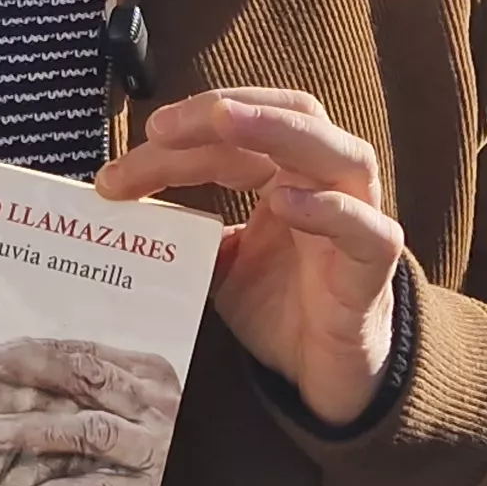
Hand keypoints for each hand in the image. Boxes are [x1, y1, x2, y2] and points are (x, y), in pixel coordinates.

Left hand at [0, 340, 178, 485]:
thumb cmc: (141, 471)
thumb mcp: (117, 422)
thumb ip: (81, 398)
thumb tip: (13, 374)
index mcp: (150, 380)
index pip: (87, 354)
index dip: (35, 352)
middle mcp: (158, 409)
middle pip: (89, 377)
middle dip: (32, 371)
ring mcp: (158, 452)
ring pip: (93, 429)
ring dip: (38, 430)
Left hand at [92, 89, 402, 428]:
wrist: (324, 374)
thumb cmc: (280, 308)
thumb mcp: (217, 263)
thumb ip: (185, 230)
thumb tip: (120, 210)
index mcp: (288, 172)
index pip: (236, 134)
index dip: (177, 142)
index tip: (114, 177)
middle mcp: (327, 182)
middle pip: (290, 116)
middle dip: (223, 111)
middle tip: (161, 128)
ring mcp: (358, 218)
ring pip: (340, 152)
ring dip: (279, 129)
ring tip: (224, 122)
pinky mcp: (372, 266)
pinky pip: (365, 228)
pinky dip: (329, 208)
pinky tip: (285, 201)